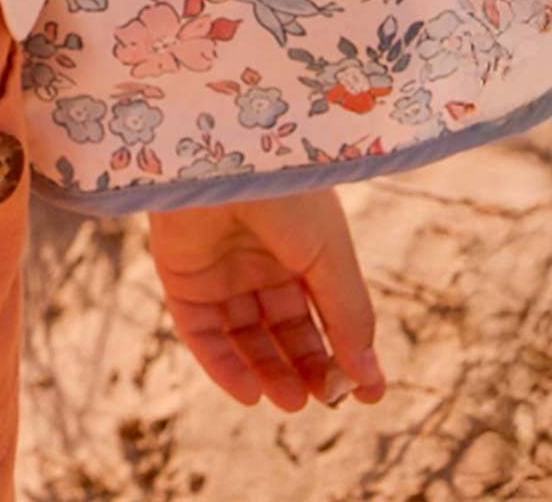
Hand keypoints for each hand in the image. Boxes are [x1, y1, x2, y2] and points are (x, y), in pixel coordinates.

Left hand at [143, 189, 388, 413]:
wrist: (221, 150)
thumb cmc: (284, 193)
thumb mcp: (330, 256)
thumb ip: (348, 316)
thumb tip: (370, 381)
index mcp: (301, 246)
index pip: (323, 311)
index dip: (343, 352)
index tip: (366, 394)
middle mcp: (260, 259)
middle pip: (284, 329)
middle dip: (305, 367)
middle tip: (323, 399)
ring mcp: (220, 268)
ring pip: (244, 337)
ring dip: (268, 372)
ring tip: (291, 401)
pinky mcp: (181, 276)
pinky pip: (201, 332)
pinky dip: (222, 366)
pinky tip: (250, 392)